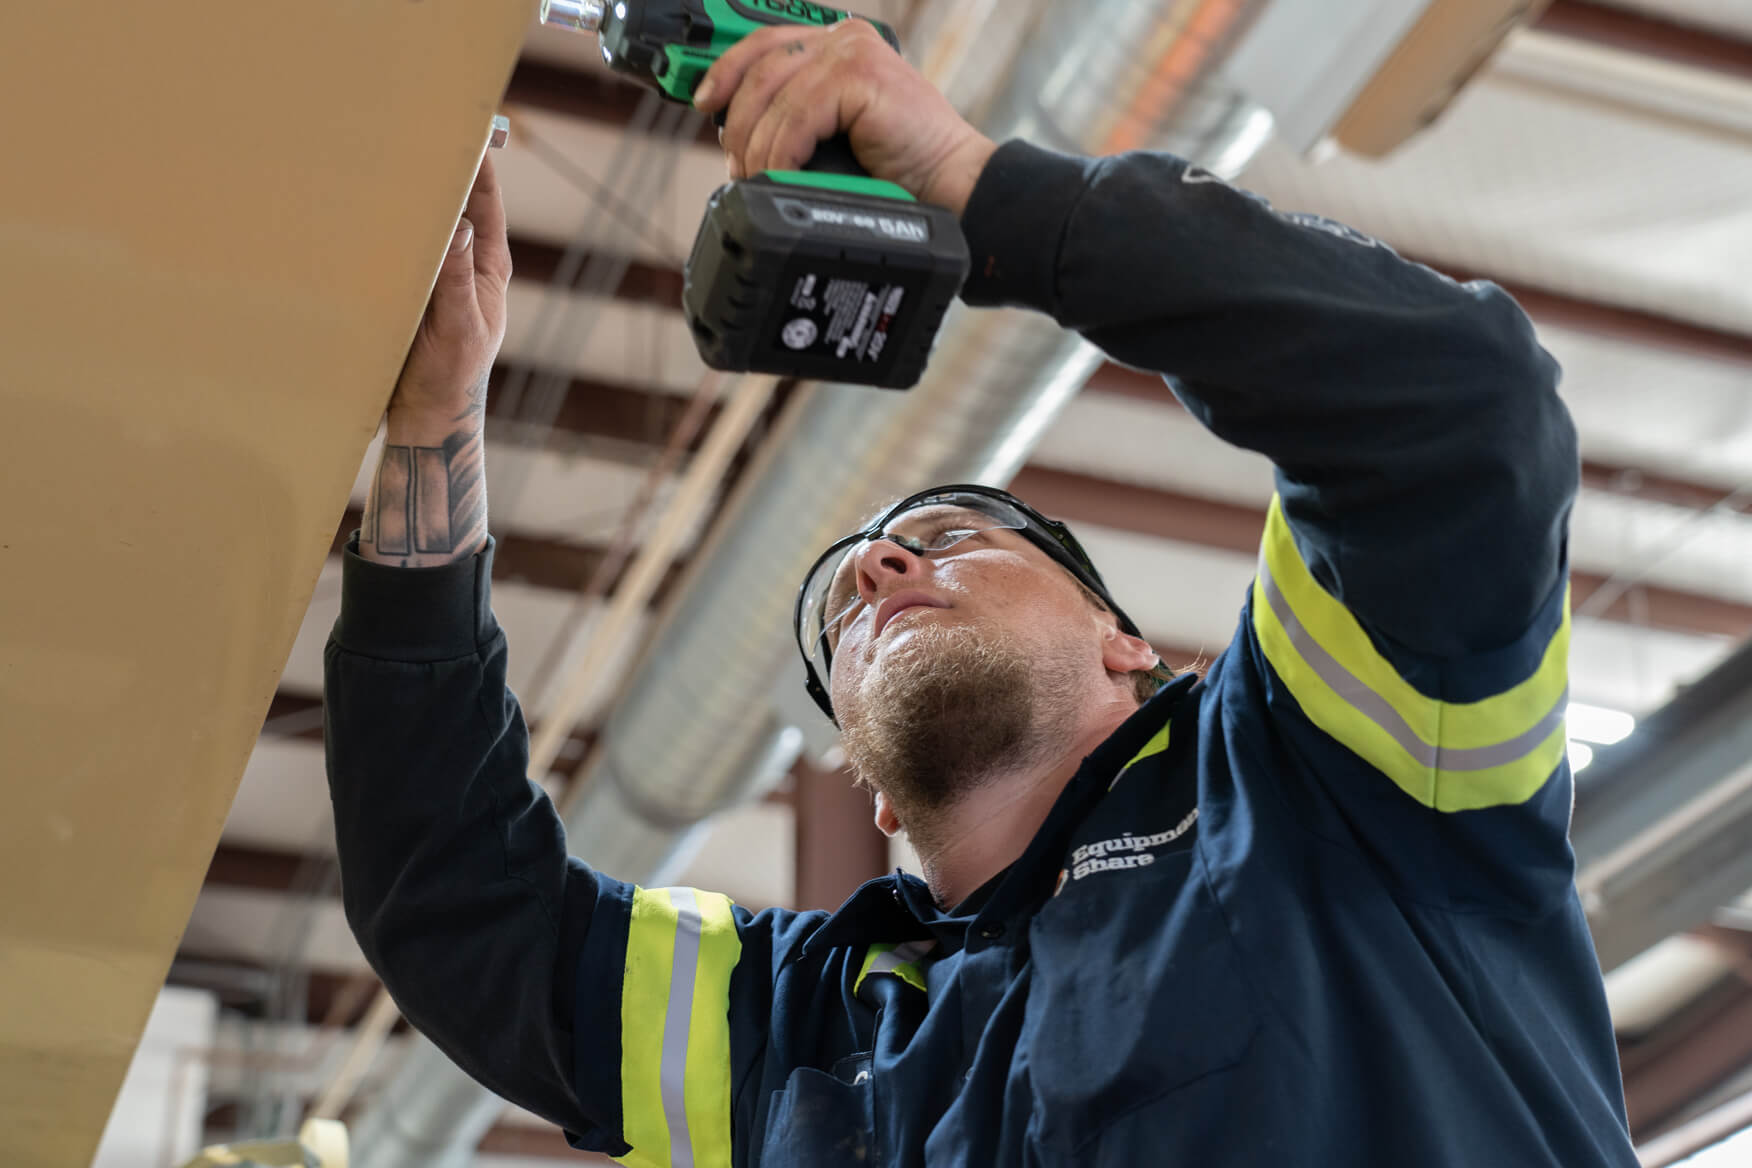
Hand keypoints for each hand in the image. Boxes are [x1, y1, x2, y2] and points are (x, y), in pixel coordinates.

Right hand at [390, 153, 512, 427]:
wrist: (424, 418)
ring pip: (424, 226)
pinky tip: (365, 210)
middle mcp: (464, 266)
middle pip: (455, 207)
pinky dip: (387, 229)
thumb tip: (459, 228)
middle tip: (418, 131)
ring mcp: (436, 277)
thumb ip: (456, 280)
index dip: (479, 167)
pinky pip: (399, 251)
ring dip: (409, 199)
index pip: (487, 205)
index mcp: (488, 270)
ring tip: (389, 160)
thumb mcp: (457, 328)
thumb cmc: (451, 378)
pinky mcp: (409, 291)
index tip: (469, 129)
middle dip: (439, 171)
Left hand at [693, 20, 997, 215]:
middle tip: (738, 166)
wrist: (952, 187)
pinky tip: (786, 174)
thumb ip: (798, 121)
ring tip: (759, 179)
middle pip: (758, 68)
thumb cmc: (901, 170)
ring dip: (758, 147)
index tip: (702, 102)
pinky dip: (783, 152)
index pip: (763, 43)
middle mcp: (844, 37)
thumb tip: (738, 135)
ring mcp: (852, 51)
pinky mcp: (858, 74)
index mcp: (838, 44)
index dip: (726, 70)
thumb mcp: (834, 137)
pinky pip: (794, 116)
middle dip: (737, 122)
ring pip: (772, 97)